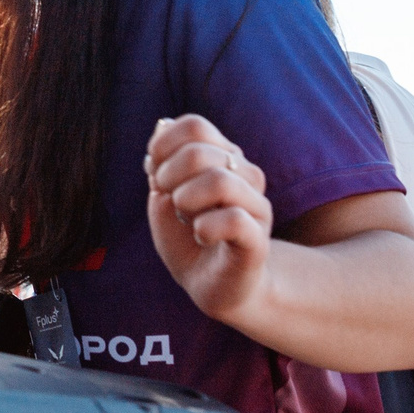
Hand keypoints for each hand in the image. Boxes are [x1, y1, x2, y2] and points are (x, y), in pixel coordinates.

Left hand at [143, 115, 273, 329]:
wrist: (213, 286)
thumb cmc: (188, 239)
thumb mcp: (163, 200)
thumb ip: (160, 166)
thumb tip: (160, 132)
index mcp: (223, 158)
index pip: (195, 126)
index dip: (163, 145)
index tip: (154, 172)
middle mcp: (245, 175)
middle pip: (200, 152)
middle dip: (168, 176)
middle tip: (170, 200)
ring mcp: (256, 206)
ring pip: (219, 181)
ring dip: (186, 201)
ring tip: (186, 218)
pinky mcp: (258, 240)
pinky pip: (234, 220)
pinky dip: (205, 228)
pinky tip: (202, 236)